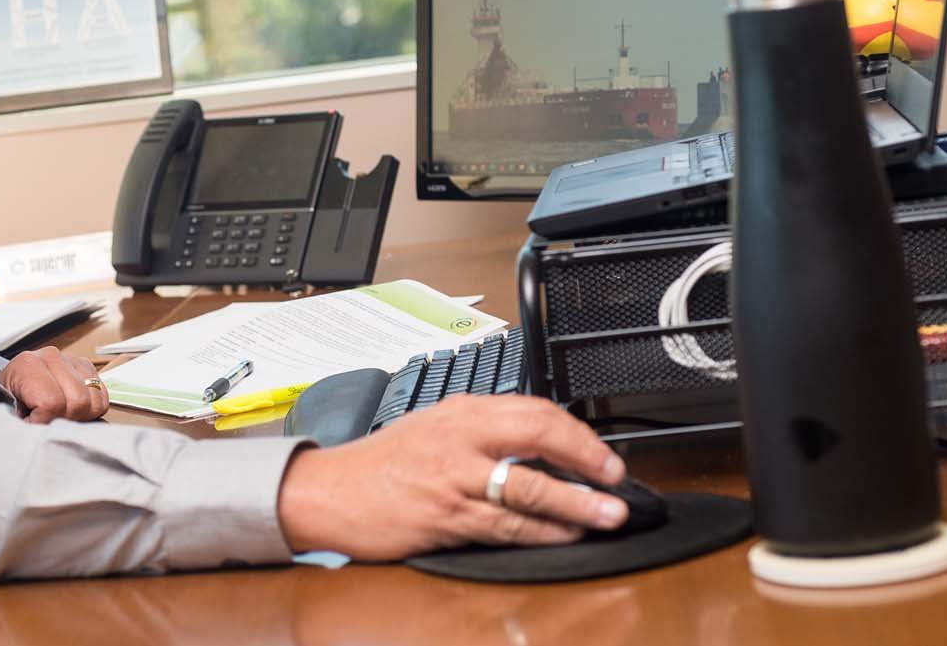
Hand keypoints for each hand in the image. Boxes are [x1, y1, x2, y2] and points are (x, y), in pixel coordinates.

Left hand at [0, 346, 108, 423]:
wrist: (7, 386)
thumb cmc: (6, 400)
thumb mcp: (5, 413)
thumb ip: (22, 424)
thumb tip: (44, 435)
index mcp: (27, 364)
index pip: (52, 403)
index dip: (43, 422)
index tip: (30, 423)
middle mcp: (51, 356)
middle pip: (78, 402)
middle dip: (64, 419)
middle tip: (46, 421)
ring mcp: (71, 359)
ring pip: (93, 401)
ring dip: (78, 416)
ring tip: (57, 415)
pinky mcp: (86, 367)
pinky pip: (102, 397)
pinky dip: (90, 409)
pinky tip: (69, 408)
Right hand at [276, 395, 627, 559]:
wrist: (330, 492)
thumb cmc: (380, 464)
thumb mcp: (432, 427)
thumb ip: (482, 431)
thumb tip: (539, 444)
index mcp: (461, 412)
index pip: (534, 411)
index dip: (577, 434)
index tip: (603, 454)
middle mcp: (461, 439)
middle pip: (539, 438)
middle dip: (586, 460)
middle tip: (616, 480)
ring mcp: (455, 479)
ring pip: (529, 489)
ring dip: (576, 505)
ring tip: (607, 515)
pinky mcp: (447, 518)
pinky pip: (506, 526)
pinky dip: (541, 532)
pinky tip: (563, 535)